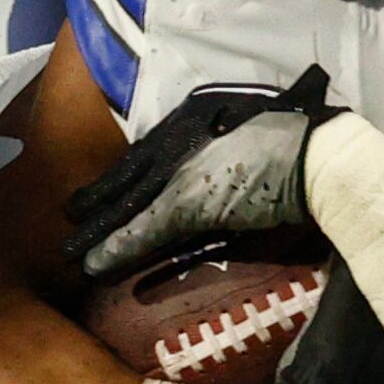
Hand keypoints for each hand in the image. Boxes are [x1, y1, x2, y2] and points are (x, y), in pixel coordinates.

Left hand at [64, 66, 341, 276]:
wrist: (316, 153)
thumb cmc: (294, 140)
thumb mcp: (247, 132)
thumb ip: (221, 148)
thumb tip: (216, 162)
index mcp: (189, 120)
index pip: (142, 156)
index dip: (116, 179)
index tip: (93, 194)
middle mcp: (176, 141)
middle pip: (127, 179)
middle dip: (96, 203)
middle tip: (67, 219)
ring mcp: (178, 171)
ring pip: (127, 206)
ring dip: (99, 232)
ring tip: (69, 253)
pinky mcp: (187, 202)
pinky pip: (144, 228)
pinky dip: (119, 247)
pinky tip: (94, 263)